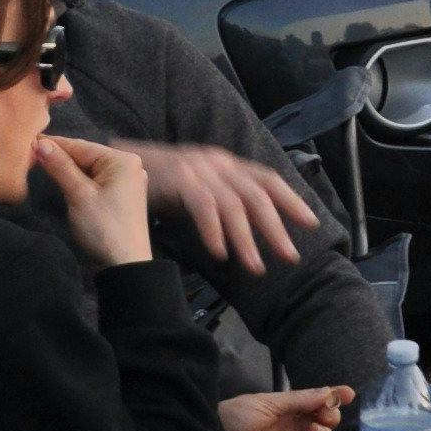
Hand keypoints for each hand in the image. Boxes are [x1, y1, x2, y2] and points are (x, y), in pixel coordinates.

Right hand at [35, 135, 158, 269]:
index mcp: (122, 160)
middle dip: (59, 156)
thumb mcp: (79, 194)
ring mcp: (125, 180)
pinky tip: (60, 178)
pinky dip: (77, 179)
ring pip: (88, 168)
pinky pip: (94, 180)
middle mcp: (128, 165)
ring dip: (66, 168)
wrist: (124, 262)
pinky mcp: (119, 194)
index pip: (81, 146)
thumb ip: (60, 167)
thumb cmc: (103, 226)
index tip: (26, 140)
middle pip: (85, 155)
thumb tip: (41, 143)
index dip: (53, 143)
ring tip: (38, 163)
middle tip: (28, 153)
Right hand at [126, 141, 319, 272]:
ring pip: (233, 206)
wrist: (119, 162)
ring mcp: (199, 169)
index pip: (268, 179)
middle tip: (289, 257)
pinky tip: (220, 253)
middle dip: (276, 229)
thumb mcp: (203, 185)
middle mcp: (219, 163)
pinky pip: (203, 207)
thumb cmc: (164, 180)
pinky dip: (214, 232)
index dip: (292, 200)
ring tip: (255, 267)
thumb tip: (256, 225)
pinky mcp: (179, 179)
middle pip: (257, 196)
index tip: (311, 224)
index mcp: (228, 163)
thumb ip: (228, 198)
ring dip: (246, 240)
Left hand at [224, 384, 344, 430]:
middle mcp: (294, 429)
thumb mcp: (268, 403)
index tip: (348, 394)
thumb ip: (300, 399)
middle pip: (326, 425)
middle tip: (323, 416)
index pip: (318, 403)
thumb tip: (329, 392)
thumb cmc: (237, 418)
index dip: (335, 398)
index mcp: (290, 410)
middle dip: (331, 418)